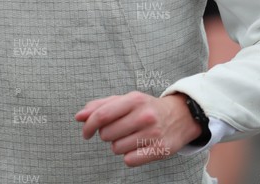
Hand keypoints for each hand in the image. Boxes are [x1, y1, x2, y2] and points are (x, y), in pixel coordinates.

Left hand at [74, 91, 201, 166]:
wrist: (180, 116)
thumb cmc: (146, 107)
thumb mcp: (126, 100)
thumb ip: (101, 105)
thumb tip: (79, 116)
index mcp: (133, 100)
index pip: (102, 115)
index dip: (88, 125)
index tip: (85, 132)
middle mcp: (144, 115)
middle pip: (107, 134)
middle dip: (107, 134)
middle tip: (118, 130)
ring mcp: (153, 134)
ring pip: (117, 148)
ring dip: (118, 145)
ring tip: (130, 136)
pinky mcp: (160, 150)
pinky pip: (129, 160)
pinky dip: (129, 156)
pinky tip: (138, 146)